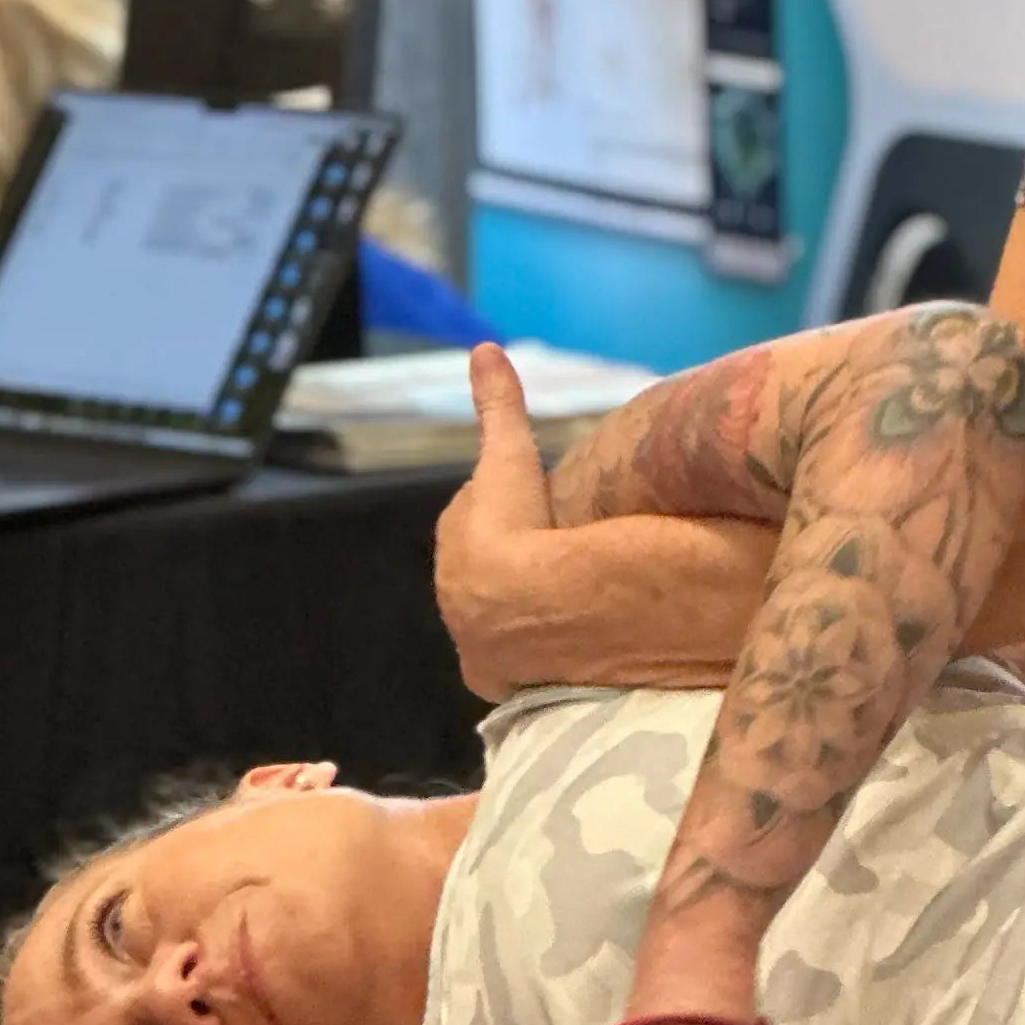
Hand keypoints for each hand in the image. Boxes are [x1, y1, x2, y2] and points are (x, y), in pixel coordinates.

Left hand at [433, 344, 561, 700]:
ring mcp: (474, 636)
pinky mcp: (498, 676)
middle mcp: (455, 589)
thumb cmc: (516, 527)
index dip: (507, 500)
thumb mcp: (511, 458)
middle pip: (485, 560)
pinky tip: (565, 641)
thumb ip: (498, 407)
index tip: (533, 499)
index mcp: (459, 538)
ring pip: (499, 606)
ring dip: (524, 600)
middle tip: (556, 542)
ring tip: (569, 590)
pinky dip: (537, 645)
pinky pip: (519, 654)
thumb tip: (484, 348)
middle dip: (510, 549)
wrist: (522, 607)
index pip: (480, 512)